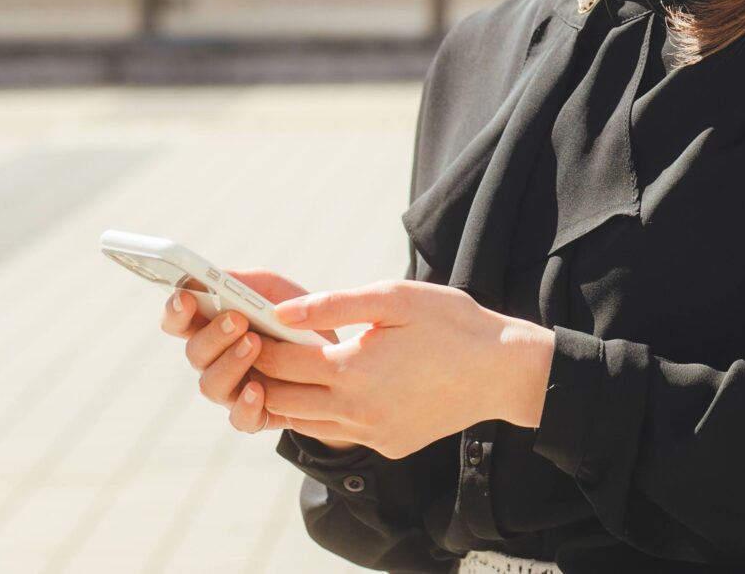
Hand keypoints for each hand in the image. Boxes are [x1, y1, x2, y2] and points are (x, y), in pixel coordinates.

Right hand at [158, 268, 352, 446]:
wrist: (335, 356)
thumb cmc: (297, 318)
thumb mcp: (275, 290)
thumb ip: (247, 282)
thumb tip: (218, 277)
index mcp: (213, 326)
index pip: (179, 321)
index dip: (175, 310)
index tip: (185, 297)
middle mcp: (215, 360)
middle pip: (194, 352)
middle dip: (213, 335)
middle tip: (237, 319)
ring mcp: (232, 389)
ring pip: (211, 385)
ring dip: (230, 363)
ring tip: (255, 344)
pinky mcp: (255, 414)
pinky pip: (240, 418)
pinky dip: (246, 405)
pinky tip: (259, 390)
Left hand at [246, 279, 556, 460]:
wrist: (502, 370)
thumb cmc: (452, 324)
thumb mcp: (395, 298)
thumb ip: (334, 305)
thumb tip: (280, 311)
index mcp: (352, 370)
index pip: (280, 360)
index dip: (255, 340)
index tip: (242, 323)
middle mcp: (354, 411)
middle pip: (281, 398)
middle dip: (259, 373)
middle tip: (249, 347)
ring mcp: (370, 434)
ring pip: (303, 423)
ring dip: (285, 397)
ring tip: (279, 369)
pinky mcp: (387, 446)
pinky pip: (338, 432)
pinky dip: (321, 413)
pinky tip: (327, 389)